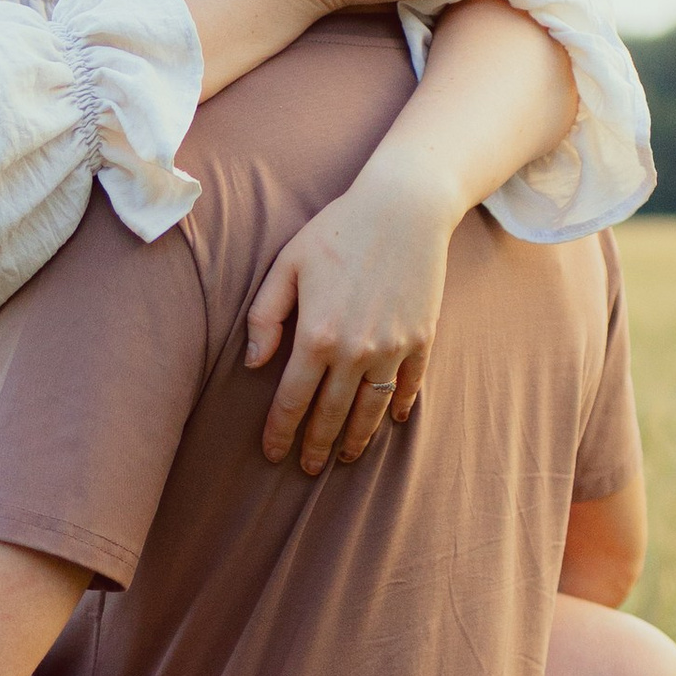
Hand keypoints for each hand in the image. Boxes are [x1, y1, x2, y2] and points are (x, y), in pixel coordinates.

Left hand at [244, 152, 458, 473]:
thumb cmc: (337, 230)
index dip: (280, 433)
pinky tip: (393, 422)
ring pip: (371, 411)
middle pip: (331, 415)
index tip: (272, 453)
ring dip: (357, 439)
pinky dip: (400, 407)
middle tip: (308, 469)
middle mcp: (356, 352)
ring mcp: (393, 348)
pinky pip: (409, 385)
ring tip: (345, 456)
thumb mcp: (287, 266)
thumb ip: (264, 317)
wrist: (405, 206)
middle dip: (317, 447)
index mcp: (316, 336)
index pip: (292, 401)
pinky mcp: (422, 338)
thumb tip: (254, 364)